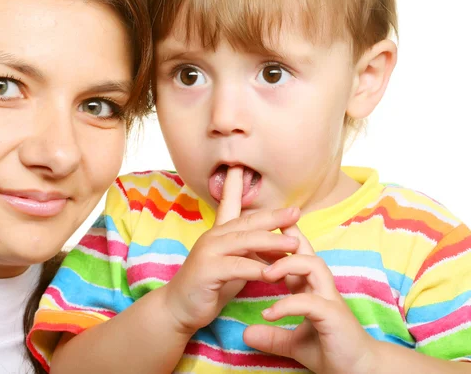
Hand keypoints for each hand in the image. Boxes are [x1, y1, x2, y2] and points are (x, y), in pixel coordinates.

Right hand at [162, 166, 301, 334]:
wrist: (179, 308)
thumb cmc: (210, 286)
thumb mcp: (235, 266)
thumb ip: (252, 252)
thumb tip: (278, 244)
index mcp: (219, 234)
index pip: (229, 204)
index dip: (235, 186)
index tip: (241, 166)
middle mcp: (212, 237)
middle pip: (246, 222)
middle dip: (272, 216)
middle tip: (295, 211)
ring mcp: (208, 252)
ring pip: (244, 242)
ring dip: (270, 242)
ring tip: (293, 243)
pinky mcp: (206, 270)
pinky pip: (235, 267)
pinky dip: (255, 268)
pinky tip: (271, 272)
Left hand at [243, 225, 377, 373]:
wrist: (362, 372)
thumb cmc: (333, 352)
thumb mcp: (295, 344)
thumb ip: (272, 336)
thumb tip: (246, 334)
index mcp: (313, 289)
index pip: (297, 258)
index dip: (280, 243)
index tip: (260, 233)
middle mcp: (323, 288)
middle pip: (306, 252)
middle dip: (287, 236)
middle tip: (262, 230)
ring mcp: (330, 299)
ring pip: (312, 265)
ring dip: (286, 265)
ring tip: (264, 275)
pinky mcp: (333, 315)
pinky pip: (309, 301)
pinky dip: (287, 305)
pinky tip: (268, 314)